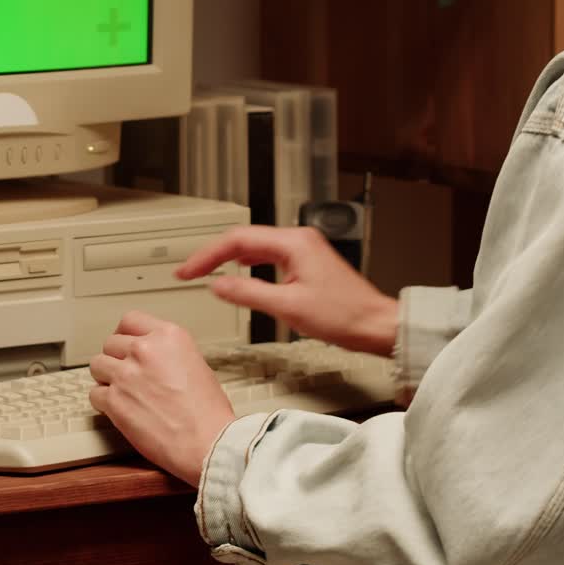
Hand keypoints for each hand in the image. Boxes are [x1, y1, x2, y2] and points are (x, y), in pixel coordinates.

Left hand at [89, 311, 234, 485]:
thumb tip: (152, 357)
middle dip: (116, 359)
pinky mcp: (114, 401)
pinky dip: (103, 403)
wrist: (207, 442)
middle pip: (110, 343)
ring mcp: (126, 374)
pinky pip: (94, 394)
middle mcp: (145, 349)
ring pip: (97, 366)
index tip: (123, 343)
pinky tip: (118, 410)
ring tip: (121, 392)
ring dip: (106, 379)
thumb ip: (168, 353)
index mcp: (169, 336)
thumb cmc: (208, 412)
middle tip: (125, 374)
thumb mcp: (196, 364)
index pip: (130, 319)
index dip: (124, 334)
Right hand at [176, 226, 397, 355]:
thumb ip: (248, 293)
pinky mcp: (306, 262)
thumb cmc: (344, 315)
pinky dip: (247, 264)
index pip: (237, 240)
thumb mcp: (287, 307)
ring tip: (206, 271)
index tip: (188, 270)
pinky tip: (238, 274)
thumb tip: (217, 285)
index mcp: (293, 243)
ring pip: (255, 247)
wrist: (375, 325)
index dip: (207, 255)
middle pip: (244, 239)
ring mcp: (303, 250)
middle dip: (213, 255)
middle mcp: (298, 240)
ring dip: (229, 258)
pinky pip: (268, 256)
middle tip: (189, 271)